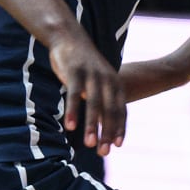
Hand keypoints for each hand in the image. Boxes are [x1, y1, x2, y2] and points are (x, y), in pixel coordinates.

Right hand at [50, 34, 126, 154]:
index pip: (120, 110)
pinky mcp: (74, 72)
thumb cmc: (84, 66)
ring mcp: (91, 75)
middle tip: (104, 152)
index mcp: (115, 84)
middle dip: (107, 133)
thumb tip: (104, 125)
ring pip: (94, 104)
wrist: (69, 37)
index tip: (117, 146)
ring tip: (89, 144)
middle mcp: (107, 80)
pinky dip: (73, 111)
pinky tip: (70, 127)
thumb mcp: (98, 81)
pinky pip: (74, 95)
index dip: (120, 128)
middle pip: (109, 111)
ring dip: (92, 125)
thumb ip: (103, 101)